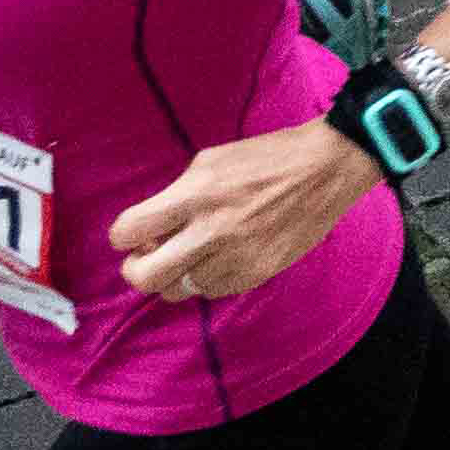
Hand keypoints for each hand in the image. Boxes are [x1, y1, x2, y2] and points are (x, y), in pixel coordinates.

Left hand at [111, 119, 378, 302]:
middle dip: (136, 270)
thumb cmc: (266, 157)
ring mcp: (235, 258)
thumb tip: (154, 229)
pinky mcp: (256, 274)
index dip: (124, 236)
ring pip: (178, 290)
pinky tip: (220, 257)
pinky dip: (208, 278)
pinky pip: (212, 292)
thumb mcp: (211, 160)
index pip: (128, 231)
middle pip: (145, 277)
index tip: (134, 234)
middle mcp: (210, 230)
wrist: (325, 168)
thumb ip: (177, 194)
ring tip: (189, 255)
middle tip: (147, 258)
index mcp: (195, 194)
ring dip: (175, 275)